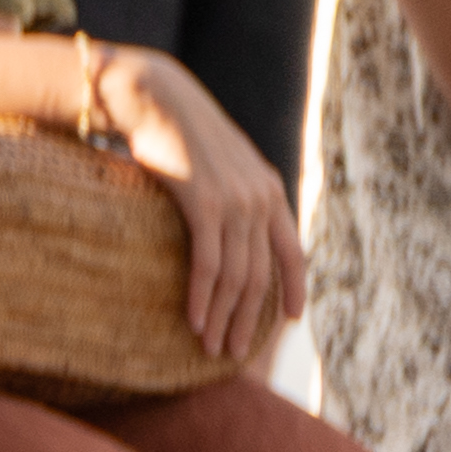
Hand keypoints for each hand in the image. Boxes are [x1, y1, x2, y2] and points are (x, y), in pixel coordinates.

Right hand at [85, 42, 304, 361]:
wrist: (157, 99)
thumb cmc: (180, 133)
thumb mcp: (221, 164)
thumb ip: (234, 194)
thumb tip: (231, 226)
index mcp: (269, 191)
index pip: (292, 251)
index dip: (294, 288)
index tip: (289, 320)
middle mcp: (260, 200)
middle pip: (261, 276)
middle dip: (249, 319)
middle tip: (234, 352)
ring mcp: (235, 203)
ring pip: (237, 277)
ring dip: (224, 317)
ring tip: (211, 347)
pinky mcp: (204, 205)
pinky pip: (208, 265)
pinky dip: (202, 298)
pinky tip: (194, 320)